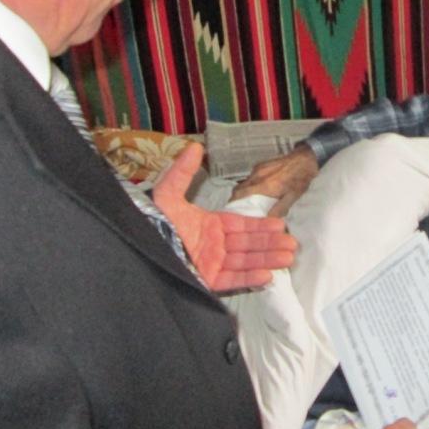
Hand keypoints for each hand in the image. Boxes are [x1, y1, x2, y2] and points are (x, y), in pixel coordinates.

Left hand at [152, 143, 296, 290]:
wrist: (136, 246)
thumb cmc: (151, 221)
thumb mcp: (167, 193)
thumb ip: (182, 172)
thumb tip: (195, 147)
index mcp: (207, 226)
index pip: (240, 226)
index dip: (260, 226)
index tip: (280, 225)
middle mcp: (212, 246)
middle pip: (247, 246)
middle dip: (270, 245)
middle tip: (293, 245)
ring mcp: (209, 265)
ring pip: (244, 263)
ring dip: (266, 260)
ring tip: (288, 258)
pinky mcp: (204, 282)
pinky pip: (231, 282)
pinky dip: (249, 279)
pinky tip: (267, 276)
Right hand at [230, 143, 319, 215]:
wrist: (306, 159)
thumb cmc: (300, 178)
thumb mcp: (292, 197)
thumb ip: (279, 209)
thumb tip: (268, 220)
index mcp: (265, 185)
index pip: (240, 194)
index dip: (234, 203)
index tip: (233, 210)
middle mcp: (258, 175)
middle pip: (239, 188)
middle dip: (237, 198)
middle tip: (240, 207)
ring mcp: (259, 168)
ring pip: (244, 182)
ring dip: (244, 190)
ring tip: (250, 199)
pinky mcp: (262, 164)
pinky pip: (251, 176)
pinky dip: (251, 183)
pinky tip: (259, 188)